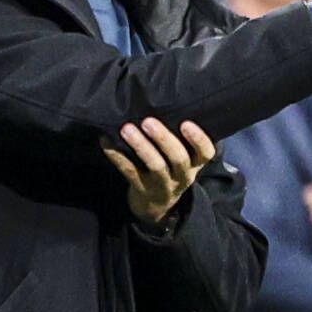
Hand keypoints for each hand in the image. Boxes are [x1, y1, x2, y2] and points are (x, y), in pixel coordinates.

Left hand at [101, 118, 216, 226]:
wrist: (157, 207)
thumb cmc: (170, 171)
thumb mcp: (182, 161)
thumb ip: (179, 140)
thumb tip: (164, 104)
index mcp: (195, 165)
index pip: (205, 153)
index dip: (198, 139)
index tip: (186, 123)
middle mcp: (183, 176)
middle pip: (178, 158)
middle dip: (163, 138)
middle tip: (148, 121)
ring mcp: (163, 185)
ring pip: (155, 165)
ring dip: (141, 146)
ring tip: (126, 129)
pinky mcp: (142, 189)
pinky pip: (129, 171)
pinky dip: (117, 155)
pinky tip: (106, 141)